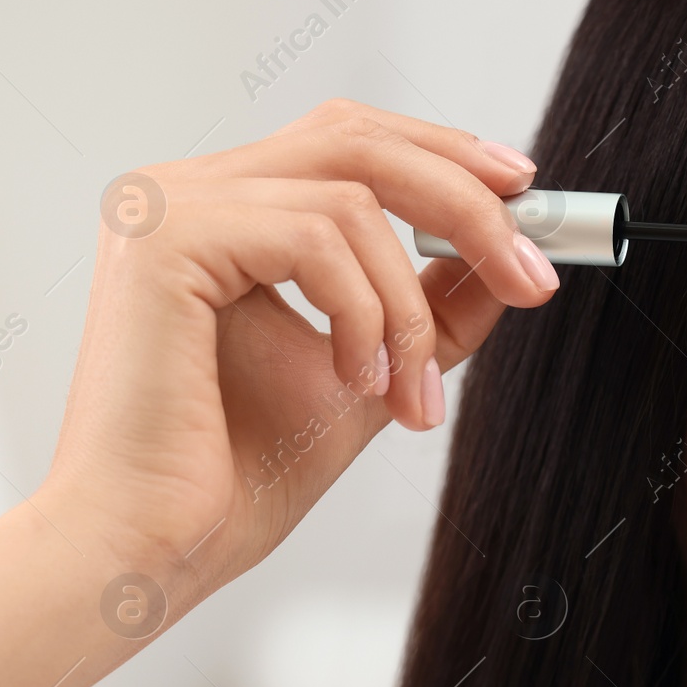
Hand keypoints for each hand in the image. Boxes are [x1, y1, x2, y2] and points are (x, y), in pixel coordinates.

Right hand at [36, 99, 560, 602]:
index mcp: (226, 209)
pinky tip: (353, 380)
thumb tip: (506, 254)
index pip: (350, 140)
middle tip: (531, 275)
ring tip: (409, 394)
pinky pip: (314, 239)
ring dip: (410, 309)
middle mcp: (188, 190)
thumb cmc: (236, 473)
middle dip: (468, 207)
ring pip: (353, 200)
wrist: (155, 546)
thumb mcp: (369, 368)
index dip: (445, 155)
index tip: (524, 196)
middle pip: (360, 142)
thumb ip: (428, 306)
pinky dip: (363, 314)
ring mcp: (168, 205)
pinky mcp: (165, 238)